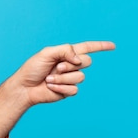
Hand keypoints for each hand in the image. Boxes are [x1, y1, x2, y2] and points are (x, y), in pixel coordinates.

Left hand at [0, 41, 114, 137]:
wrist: (25, 87)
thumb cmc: (33, 68)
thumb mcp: (47, 53)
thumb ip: (65, 50)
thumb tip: (79, 59)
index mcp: (66, 54)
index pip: (87, 48)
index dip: (100, 46)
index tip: (113, 46)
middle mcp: (71, 65)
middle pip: (87, 61)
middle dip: (71, 64)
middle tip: (56, 67)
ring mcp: (70, 78)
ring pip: (80, 77)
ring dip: (63, 78)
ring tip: (49, 79)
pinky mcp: (68, 91)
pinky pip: (73, 89)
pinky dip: (61, 87)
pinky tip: (50, 87)